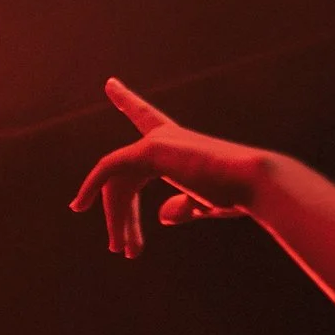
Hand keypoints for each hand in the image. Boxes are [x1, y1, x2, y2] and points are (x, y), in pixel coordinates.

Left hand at [70, 78, 274, 257]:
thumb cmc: (235, 195)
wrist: (254, 185)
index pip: (145, 119)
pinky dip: (90, 186)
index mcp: (178, 144)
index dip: (127, 101)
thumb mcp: (203, 203)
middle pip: (122, 178)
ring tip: (121, 250)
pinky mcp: (150, 150)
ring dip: (117, 221)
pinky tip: (80, 205)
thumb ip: (182, 207)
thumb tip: (162, 215)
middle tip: (122, 250)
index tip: (110, 84)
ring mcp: (157, 141)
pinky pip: (108, 167)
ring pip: (116, 182)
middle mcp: (166, 136)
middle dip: (119, 218)